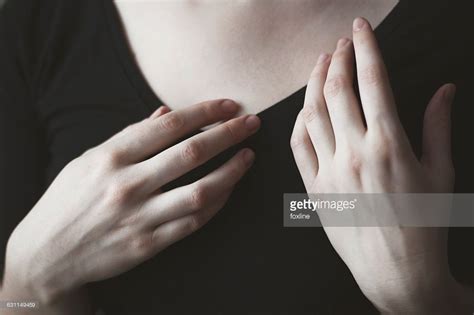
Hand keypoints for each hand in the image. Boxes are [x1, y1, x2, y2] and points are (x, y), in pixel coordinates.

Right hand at [3, 99, 259, 305]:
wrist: (48, 254)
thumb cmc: (69, 201)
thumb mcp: (89, 160)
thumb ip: (129, 137)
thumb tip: (166, 114)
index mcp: (111, 157)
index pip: (169, 126)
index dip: (204, 112)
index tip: (228, 106)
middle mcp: (127, 184)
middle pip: (191, 153)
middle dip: (228, 134)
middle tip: (251, 123)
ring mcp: (140, 216)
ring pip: (201, 190)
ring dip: (231, 171)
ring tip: (248, 156)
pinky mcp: (149, 243)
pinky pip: (194, 222)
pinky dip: (217, 204)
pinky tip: (229, 189)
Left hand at [291, 17, 467, 313]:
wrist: (397, 272)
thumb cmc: (426, 224)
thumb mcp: (441, 172)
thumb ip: (438, 126)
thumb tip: (444, 89)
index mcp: (389, 144)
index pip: (372, 80)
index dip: (365, 47)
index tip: (360, 27)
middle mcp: (354, 152)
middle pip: (336, 90)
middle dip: (337, 58)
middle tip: (341, 42)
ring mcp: (329, 171)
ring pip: (312, 113)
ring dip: (314, 82)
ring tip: (320, 63)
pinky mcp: (314, 188)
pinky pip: (298, 145)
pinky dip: (300, 119)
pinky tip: (306, 106)